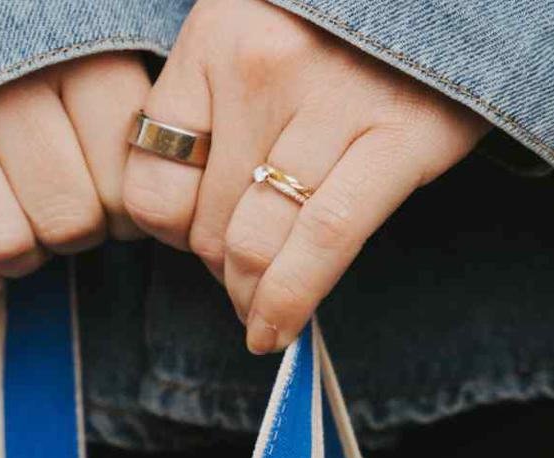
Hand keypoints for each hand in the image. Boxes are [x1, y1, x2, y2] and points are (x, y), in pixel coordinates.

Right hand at [0, 53, 151, 305]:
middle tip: (63, 208)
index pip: (123, 182)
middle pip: (67, 220)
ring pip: (2, 244)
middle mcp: (6, 78)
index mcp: (76, 45)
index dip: (124, 214)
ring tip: (21, 227)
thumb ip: (127, 99)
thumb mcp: (95, 34)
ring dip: (20, 258)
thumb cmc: (31, 31)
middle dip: (72, 232)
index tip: (111, 199)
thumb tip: (163, 188)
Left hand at [123, 0, 488, 351]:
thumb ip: (213, 115)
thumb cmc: (340, 26)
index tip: (196, 241)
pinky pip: (324, 242)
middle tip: (246, 278)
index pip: (151, 185)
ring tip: (262, 315)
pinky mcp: (402, 132)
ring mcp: (333, 96)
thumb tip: (190, 235)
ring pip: (256, 245)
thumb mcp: (253, 38)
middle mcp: (265, 63)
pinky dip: (291, 302)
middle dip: (221, 273)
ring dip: (253, 298)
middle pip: (206, 227)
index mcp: (215, 38)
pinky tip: (278, 331)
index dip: (171, 236)